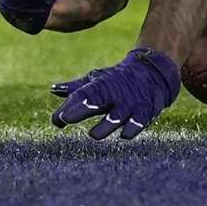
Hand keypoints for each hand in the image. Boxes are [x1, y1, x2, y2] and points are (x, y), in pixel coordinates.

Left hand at [50, 48, 180, 139]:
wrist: (153, 71)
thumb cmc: (118, 79)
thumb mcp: (98, 80)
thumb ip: (76, 88)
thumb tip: (53, 89)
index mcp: (101, 85)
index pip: (82, 95)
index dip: (70, 106)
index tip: (57, 119)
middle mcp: (114, 94)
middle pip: (96, 100)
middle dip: (80, 109)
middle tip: (65, 119)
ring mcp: (130, 103)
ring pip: (116, 116)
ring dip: (104, 125)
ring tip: (93, 134)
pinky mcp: (146, 112)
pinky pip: (139, 122)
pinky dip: (132, 128)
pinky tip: (124, 135)